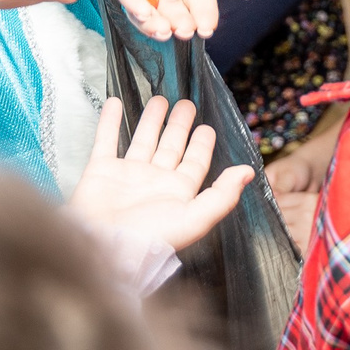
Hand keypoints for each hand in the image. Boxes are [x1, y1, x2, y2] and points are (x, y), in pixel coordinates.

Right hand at [66, 96, 252, 256]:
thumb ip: (222, 195)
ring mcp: (127, 175)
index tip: (208, 127)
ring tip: (159, 99)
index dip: (202, 145)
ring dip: (151, 120)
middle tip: (186, 103)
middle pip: (171, 147)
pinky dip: (109, 122)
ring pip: (143, 140)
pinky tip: (114, 102)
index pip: (194, 163)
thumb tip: (249, 172)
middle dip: (179, 126)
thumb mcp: (195, 218)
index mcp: (177, 192)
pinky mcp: (100, 171)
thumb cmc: (151, 238)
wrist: (105, 249)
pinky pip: (106, 140)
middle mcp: (154, 181)